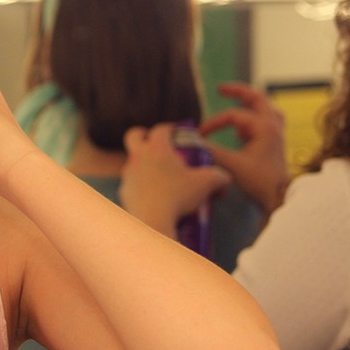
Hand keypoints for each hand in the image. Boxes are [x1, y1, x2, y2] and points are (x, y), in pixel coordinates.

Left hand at [119, 123, 230, 237]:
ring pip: (131, 161)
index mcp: (157, 148)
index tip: (176, 132)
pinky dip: (139, 185)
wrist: (153, 221)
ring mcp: (129, 174)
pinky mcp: (124, 191)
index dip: (169, 128)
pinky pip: (131, 183)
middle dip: (143, 135)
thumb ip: (218, 176)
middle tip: (154, 142)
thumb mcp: (206, 184)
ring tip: (157, 174)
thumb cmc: (179, 198)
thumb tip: (225, 177)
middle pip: (134, 135)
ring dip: (142, 163)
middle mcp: (139, 156)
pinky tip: (151, 194)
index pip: (161, 129)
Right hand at [199, 83, 290, 215]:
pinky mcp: (276, 142)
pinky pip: (268, 119)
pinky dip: (255, 117)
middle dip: (238, 91)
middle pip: (257, 97)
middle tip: (220, 89)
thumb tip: (193, 141)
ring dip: (251, 103)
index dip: (214, 122)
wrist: (279, 197)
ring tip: (237, 100)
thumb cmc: (259, 180)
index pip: (233, 115)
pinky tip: (245, 126)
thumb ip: (212, 151)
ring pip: (266, 107)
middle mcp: (273, 125)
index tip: (200, 134)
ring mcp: (277, 133)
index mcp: (264, 126)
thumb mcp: (232, 165)